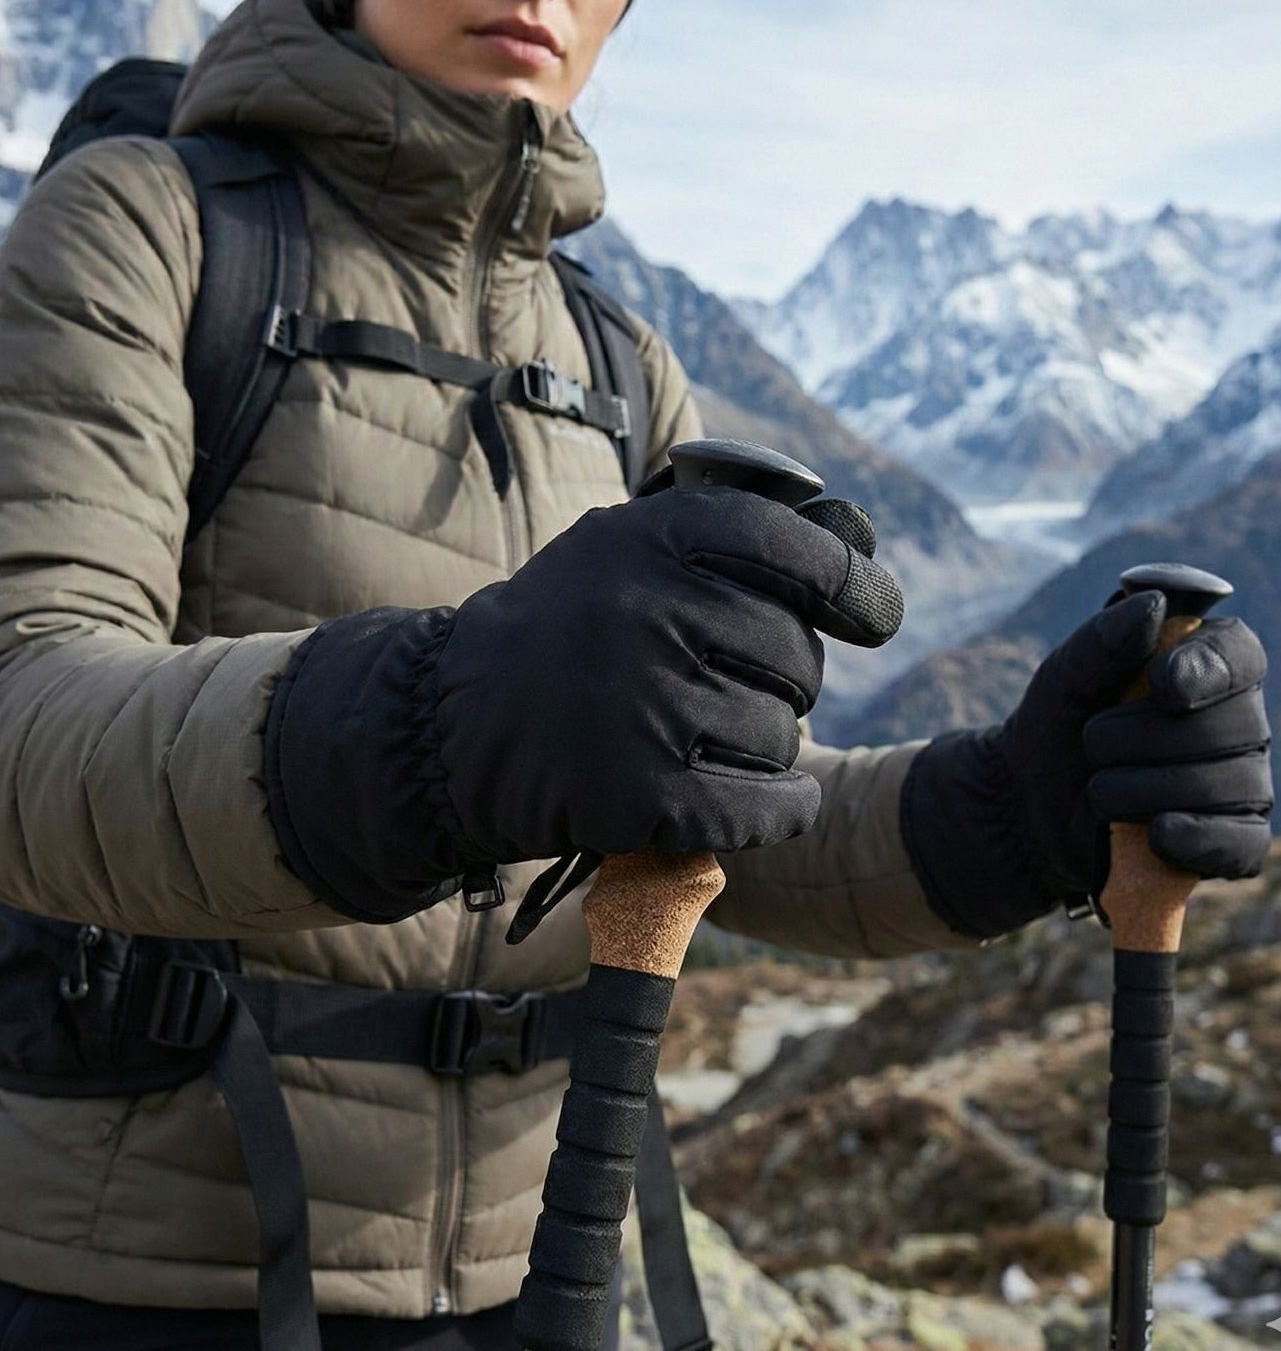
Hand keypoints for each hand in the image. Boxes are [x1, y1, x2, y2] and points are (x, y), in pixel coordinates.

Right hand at [433, 486, 901, 864]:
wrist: (452, 731)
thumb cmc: (568, 637)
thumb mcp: (623, 555)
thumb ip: (726, 546)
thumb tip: (863, 556)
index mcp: (647, 538)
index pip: (795, 549)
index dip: (852, 586)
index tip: (873, 617)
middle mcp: (646, 612)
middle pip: (797, 657)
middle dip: (783, 682)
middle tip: (728, 689)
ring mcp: (641, 704)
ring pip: (783, 736)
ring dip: (765, 748)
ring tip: (702, 740)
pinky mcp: (636, 793)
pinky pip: (767, 806)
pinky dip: (785, 811)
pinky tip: (775, 803)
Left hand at [901, 590, 1272, 940]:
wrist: (1028, 801)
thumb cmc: (1058, 725)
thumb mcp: (1065, 675)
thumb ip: (1105, 636)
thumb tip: (1155, 602)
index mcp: (1206, 668)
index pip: (1240, 655)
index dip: (1208, 670)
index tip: (1162, 686)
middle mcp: (1238, 722)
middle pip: (1232, 726)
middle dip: (1145, 738)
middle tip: (1093, 742)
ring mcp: (1242, 785)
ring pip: (1226, 786)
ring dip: (1142, 788)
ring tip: (1098, 789)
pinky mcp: (1229, 841)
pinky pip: (1237, 843)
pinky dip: (1193, 838)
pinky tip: (1156, 833)